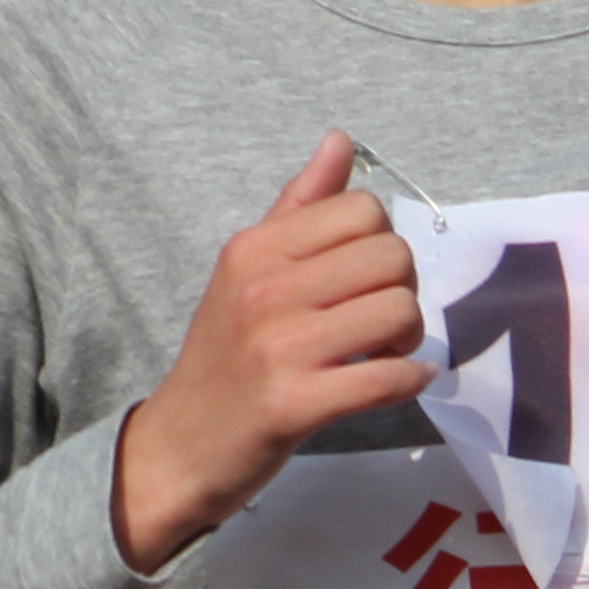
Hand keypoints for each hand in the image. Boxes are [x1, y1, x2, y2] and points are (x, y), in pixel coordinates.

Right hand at [111, 132, 427, 569]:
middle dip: (402, 291)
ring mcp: (277, 347)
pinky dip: (408, 382)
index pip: (364, 210)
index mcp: (254, 248)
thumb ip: (298, 208)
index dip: (381, 245)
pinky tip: (395, 383)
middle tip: (378, 323)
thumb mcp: (247, 272)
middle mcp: (263, 289)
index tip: (362, 281)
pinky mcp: (293, 404)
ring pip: (399, 312)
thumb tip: (340, 141)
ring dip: (407, 340)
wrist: (180, 448)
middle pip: (392, 257)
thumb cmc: (225, 357)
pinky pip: (387, 378)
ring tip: (381, 354)